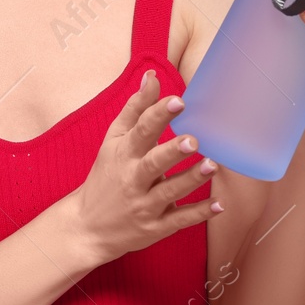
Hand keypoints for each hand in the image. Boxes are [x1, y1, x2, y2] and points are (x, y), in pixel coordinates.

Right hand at [62, 69, 222, 267]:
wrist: (85, 227)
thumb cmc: (105, 177)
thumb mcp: (113, 141)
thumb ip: (135, 109)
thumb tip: (153, 76)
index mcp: (123, 154)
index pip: (140, 131)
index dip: (158, 115)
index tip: (178, 101)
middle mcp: (132, 179)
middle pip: (153, 163)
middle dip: (172, 152)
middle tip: (193, 139)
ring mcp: (144, 206)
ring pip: (169, 192)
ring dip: (191, 179)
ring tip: (211, 166)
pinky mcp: (154, 228)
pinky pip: (179, 220)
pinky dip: (199, 213)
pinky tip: (219, 204)